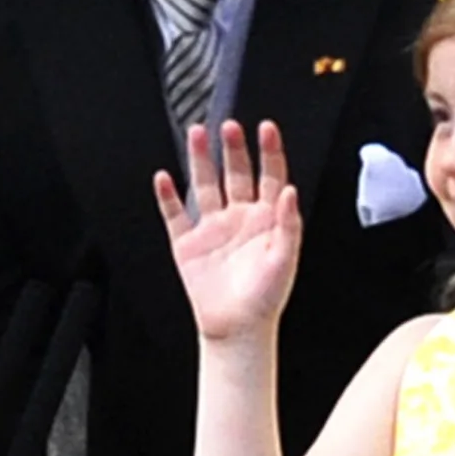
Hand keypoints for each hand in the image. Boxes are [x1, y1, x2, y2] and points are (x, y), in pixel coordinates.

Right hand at [151, 120, 299, 343]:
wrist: (237, 329)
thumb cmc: (264, 299)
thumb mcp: (285, 260)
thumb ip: (288, 223)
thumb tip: (290, 191)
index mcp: (266, 220)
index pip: (270, 176)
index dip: (269, 151)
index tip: (267, 128)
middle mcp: (239, 218)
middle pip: (235, 173)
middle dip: (232, 148)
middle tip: (229, 126)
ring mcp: (212, 228)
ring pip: (204, 185)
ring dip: (200, 160)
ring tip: (197, 134)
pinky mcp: (188, 244)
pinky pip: (175, 214)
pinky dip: (168, 196)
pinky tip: (164, 178)